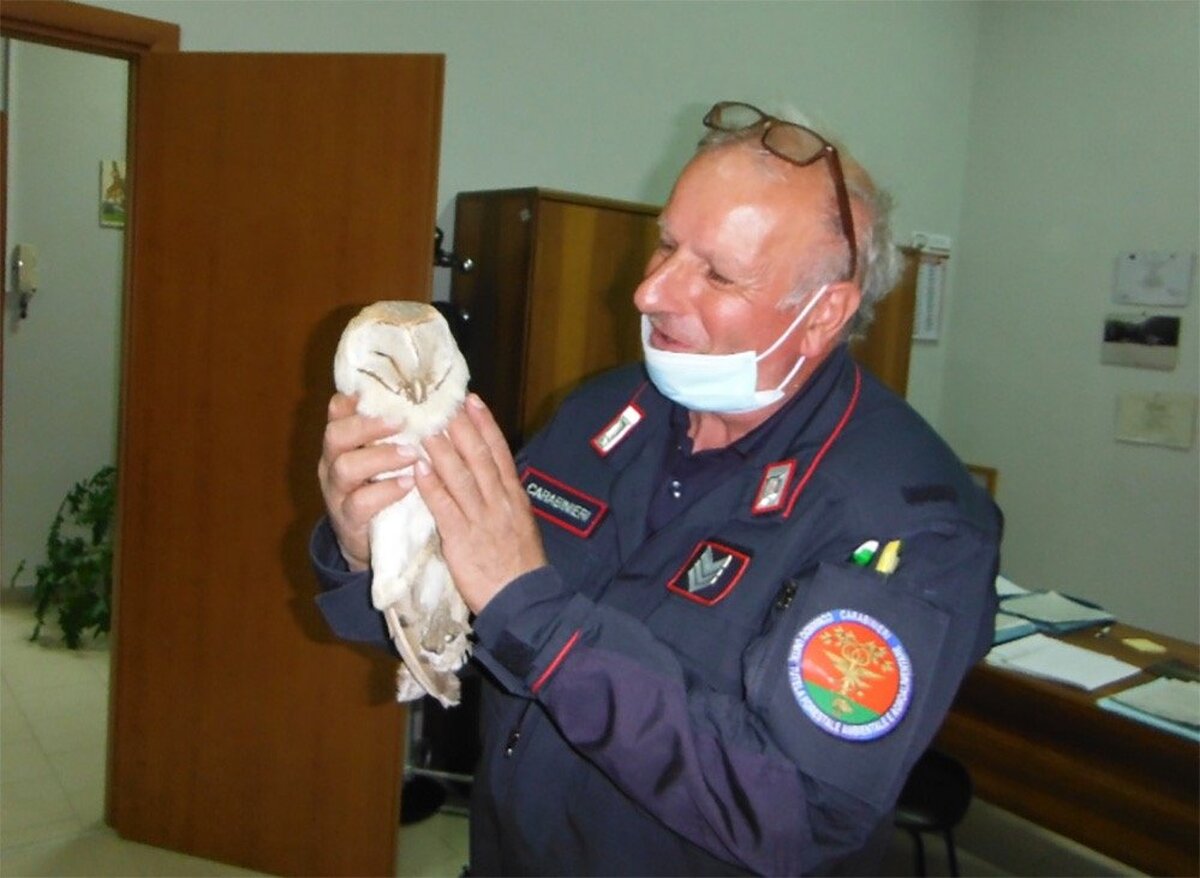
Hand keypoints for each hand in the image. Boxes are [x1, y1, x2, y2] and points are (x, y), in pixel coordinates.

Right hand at [317, 393, 417, 570]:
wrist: (377, 543)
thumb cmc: (386, 486)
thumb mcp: (386, 455)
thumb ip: (396, 430)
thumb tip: (432, 395)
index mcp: (344, 441)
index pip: (338, 409)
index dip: (357, 397)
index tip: (388, 389)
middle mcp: (333, 462)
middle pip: (336, 434)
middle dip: (369, 425)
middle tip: (403, 420)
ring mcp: (337, 492)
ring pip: (345, 467)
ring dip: (381, 457)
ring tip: (412, 454)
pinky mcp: (348, 520)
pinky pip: (360, 503)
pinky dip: (386, 491)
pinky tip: (409, 483)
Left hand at [413, 394, 546, 612]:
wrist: (525, 601)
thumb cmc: (520, 567)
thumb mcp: (520, 526)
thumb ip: (505, 501)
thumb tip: (494, 478)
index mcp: (514, 497)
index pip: (499, 452)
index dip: (484, 424)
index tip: (471, 400)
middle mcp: (499, 501)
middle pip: (480, 456)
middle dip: (461, 426)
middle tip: (443, 400)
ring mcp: (481, 519)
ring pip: (461, 476)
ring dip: (442, 449)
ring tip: (424, 426)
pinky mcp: (463, 539)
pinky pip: (445, 507)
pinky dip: (432, 486)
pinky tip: (418, 468)